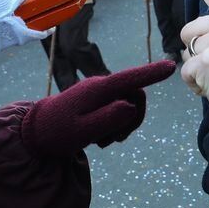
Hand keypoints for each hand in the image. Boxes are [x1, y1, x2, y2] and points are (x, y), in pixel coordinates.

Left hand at [20, 61, 175, 156]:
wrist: (37, 133)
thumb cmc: (57, 132)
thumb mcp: (82, 131)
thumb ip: (107, 119)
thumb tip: (130, 107)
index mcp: (98, 90)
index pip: (130, 78)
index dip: (152, 73)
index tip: (171, 66)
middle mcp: (101, 86)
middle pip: (135, 95)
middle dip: (133, 118)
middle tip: (116, 140)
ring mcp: (99, 93)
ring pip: (129, 105)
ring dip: (123, 125)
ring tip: (103, 141)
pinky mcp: (97, 101)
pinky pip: (118, 110)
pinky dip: (115, 126)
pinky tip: (99, 138)